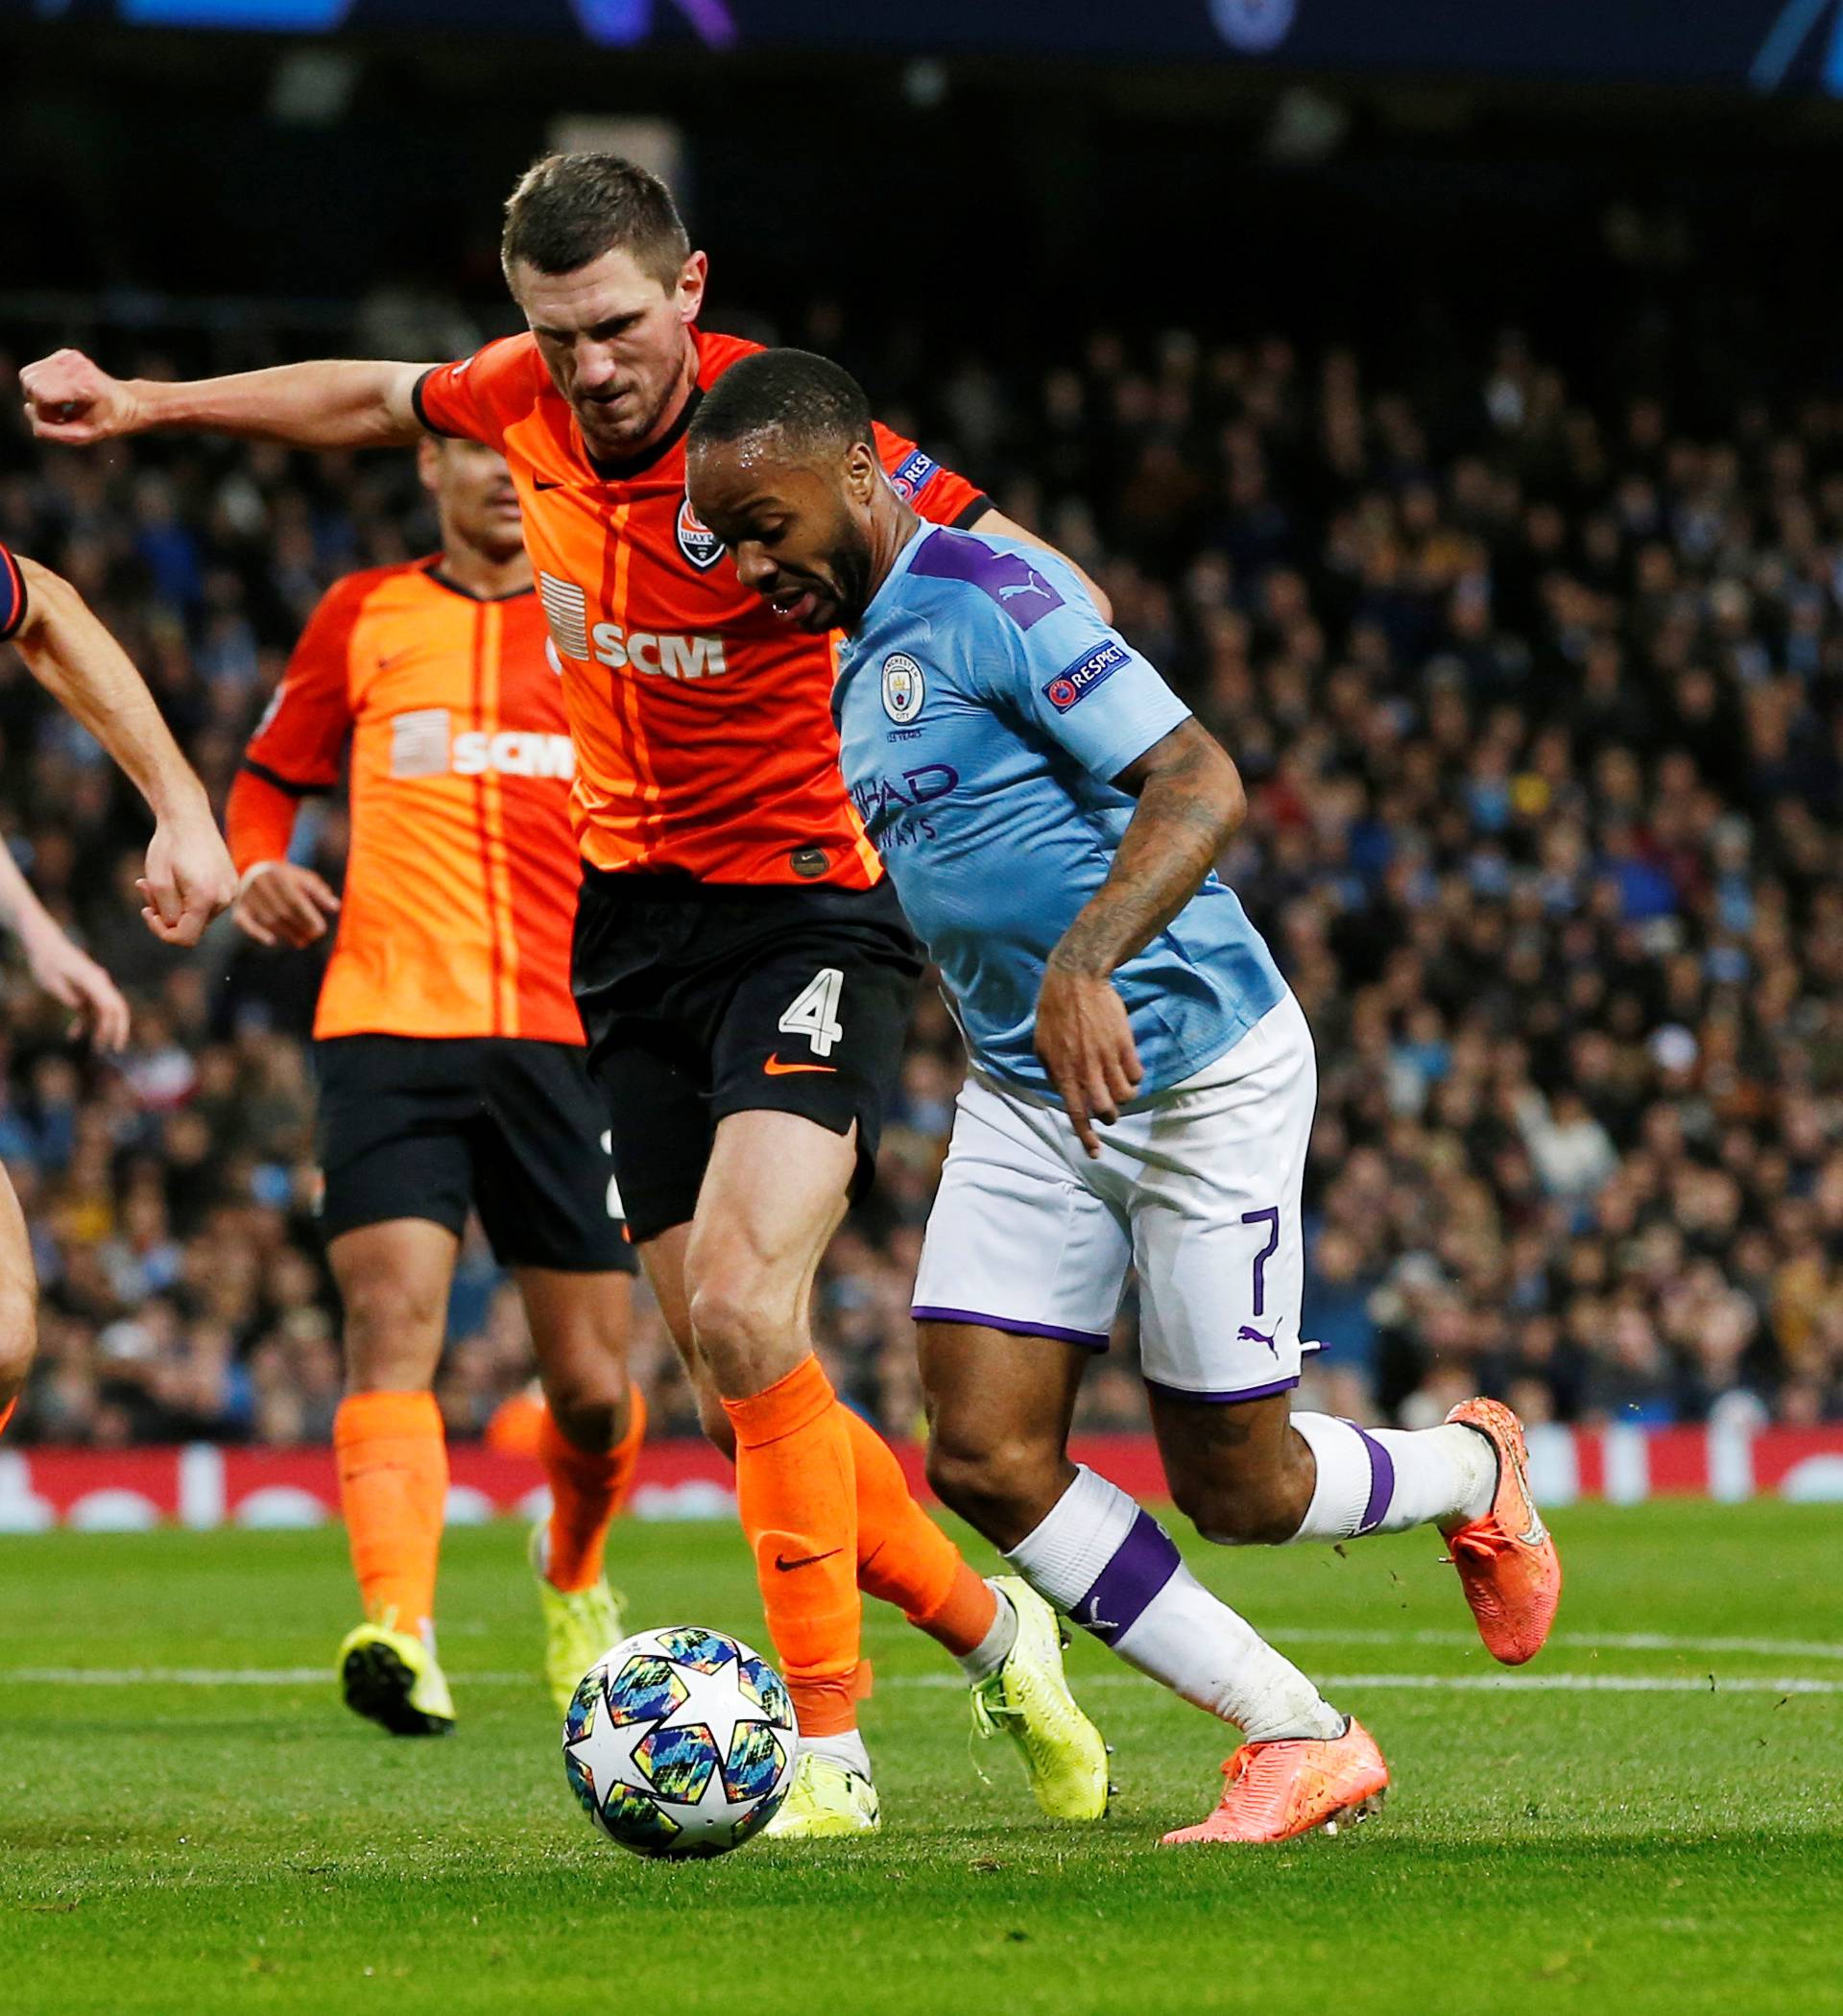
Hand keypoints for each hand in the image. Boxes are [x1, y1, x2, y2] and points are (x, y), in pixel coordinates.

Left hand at [18, 915, 130, 1050]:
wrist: (46, 945)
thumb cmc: (47, 962)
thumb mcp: (51, 980)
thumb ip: (66, 994)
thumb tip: (79, 1007)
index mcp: (92, 981)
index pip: (110, 1006)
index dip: (114, 1026)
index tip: (112, 1043)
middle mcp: (99, 983)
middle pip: (117, 1008)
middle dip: (118, 1029)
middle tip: (116, 1049)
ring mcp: (95, 987)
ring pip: (104, 1011)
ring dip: (100, 1029)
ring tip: (96, 1049)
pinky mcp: (87, 990)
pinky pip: (90, 1009)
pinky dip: (84, 1022)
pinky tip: (72, 1035)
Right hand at [21, 349, 147, 445]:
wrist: (128, 403)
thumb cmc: (106, 422)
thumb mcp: (81, 436)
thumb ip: (50, 431)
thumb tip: (28, 408)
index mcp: (84, 385)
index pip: (40, 393)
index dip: (44, 411)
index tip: (60, 419)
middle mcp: (76, 366)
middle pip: (30, 383)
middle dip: (39, 402)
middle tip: (60, 413)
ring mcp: (70, 356)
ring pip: (29, 375)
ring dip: (38, 394)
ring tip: (60, 403)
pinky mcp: (66, 354)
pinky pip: (37, 370)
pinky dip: (43, 384)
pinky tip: (62, 393)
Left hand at [139, 804, 236, 946]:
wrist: (188, 816)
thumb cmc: (169, 845)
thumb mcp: (157, 881)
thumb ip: (165, 911)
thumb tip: (173, 928)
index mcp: (206, 899)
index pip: (185, 938)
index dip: (161, 932)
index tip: (146, 911)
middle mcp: (225, 899)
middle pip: (192, 926)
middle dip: (167, 914)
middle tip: (145, 888)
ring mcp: (232, 891)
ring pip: (200, 914)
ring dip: (177, 903)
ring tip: (158, 880)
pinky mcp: (232, 884)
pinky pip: (209, 902)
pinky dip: (190, 896)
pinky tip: (178, 876)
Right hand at [233, 860, 339, 948]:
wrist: (255, 868)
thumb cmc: (287, 877)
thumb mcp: (304, 878)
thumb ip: (319, 892)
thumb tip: (335, 907)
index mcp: (279, 876)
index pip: (296, 900)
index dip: (308, 917)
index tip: (320, 930)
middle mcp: (262, 885)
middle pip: (283, 912)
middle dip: (300, 927)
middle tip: (312, 938)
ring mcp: (248, 896)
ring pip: (268, 919)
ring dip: (286, 934)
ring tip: (301, 943)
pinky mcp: (239, 906)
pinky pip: (243, 921)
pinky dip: (256, 932)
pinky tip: (271, 941)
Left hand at [1033, 964, 1143, 1157]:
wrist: (1076, 980)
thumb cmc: (1053, 1013)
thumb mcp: (1042, 1047)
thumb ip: (1054, 1074)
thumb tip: (1065, 1094)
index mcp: (1063, 1072)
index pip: (1076, 1114)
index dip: (1087, 1138)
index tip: (1096, 1153)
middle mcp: (1086, 1069)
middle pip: (1107, 1110)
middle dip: (1110, 1116)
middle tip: (1109, 1109)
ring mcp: (1107, 1056)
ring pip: (1126, 1095)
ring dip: (1124, 1097)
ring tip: (1119, 1088)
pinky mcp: (1124, 1043)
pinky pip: (1137, 1074)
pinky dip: (1134, 1078)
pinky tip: (1127, 1069)